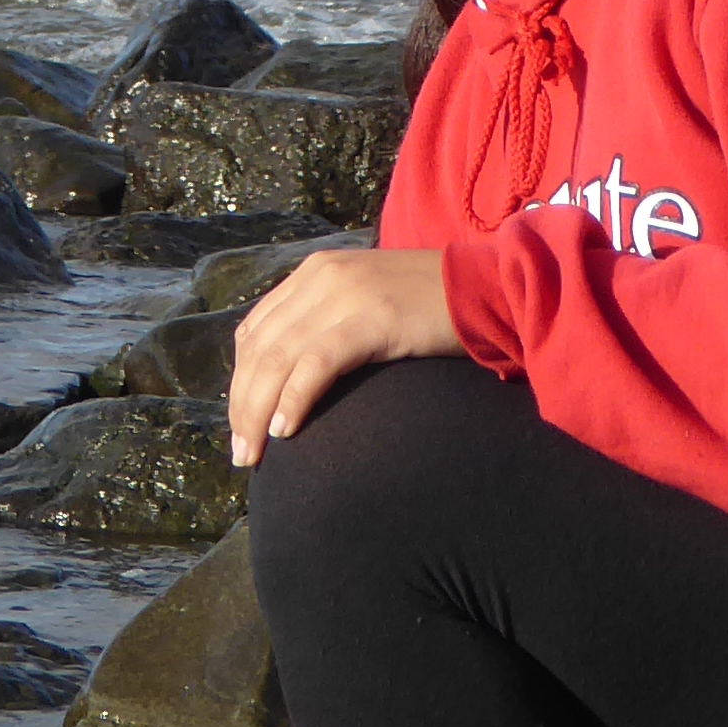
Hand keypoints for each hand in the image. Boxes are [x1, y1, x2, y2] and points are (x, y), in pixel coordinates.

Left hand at [225, 247, 456, 466]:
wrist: (488, 288)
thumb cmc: (431, 309)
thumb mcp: (366, 304)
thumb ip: (328, 325)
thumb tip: (292, 377)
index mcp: (315, 273)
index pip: (255, 331)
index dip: (240, 383)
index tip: (240, 426)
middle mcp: (322, 277)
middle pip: (260, 348)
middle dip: (242, 405)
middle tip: (241, 453)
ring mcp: (346, 293)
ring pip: (279, 358)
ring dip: (257, 412)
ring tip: (254, 453)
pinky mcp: (373, 316)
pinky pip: (317, 362)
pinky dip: (294, 398)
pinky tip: (285, 429)